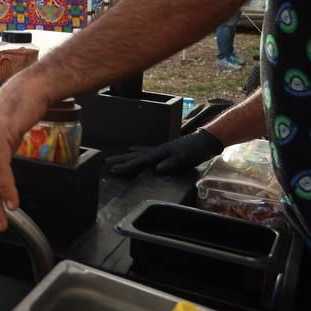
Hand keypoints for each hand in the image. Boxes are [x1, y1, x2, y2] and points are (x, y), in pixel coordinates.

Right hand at [104, 128, 224, 176]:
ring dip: (126, 155)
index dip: (126, 166)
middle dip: (120, 159)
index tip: (113, 170)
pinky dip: (137, 151)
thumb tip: (156, 169)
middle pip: (134, 155)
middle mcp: (156, 150)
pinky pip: (145, 151)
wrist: (204, 141)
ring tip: (114, 156)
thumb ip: (171, 164)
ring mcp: (159, 149)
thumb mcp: (184, 159)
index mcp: (159, 153)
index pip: (139, 161)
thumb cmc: (195, 151)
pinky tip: (133, 150)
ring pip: (138, 153)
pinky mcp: (164, 150)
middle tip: (105, 162)